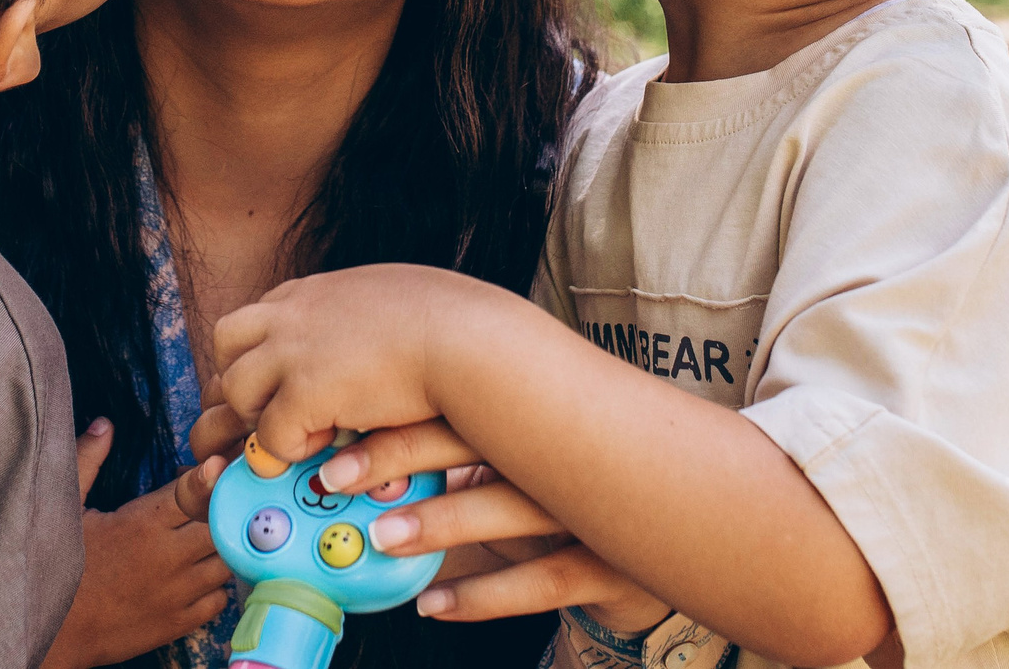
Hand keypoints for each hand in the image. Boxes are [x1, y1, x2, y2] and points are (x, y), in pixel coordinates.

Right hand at [43, 424, 229, 668]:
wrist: (52, 635)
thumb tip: (105, 425)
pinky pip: (220, 600)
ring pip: (229, 560)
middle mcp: (169, 557)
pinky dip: (217, 585)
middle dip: (222, 507)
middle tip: (209, 502)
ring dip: (225, 544)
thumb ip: (86, 461)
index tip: (213, 466)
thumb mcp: (64, 508)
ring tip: (209, 535)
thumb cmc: (54, 569)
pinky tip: (200, 574)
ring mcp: (178, 593)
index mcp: (143, 523)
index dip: (209, 475)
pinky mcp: (179, 623)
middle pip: (223, 522)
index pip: (197, 489)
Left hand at [214, 264, 494, 461]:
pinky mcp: (304, 393)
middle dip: (242, 377)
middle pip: (227, 341)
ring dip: (261, 415)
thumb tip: (376, 317)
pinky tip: (328, 446)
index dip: (266, 351)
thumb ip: (364, 309)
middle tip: (273, 408)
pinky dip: (291, 448)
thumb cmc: (452, 320)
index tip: (287, 377)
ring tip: (302, 431)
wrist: (467, 339)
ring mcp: (293, 350)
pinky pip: (271, 433)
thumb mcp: (394, 295)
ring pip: (236, 388)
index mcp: (316, 290)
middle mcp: (294, 313)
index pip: (259, 315)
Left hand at [321, 420, 664, 628]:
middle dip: (404, 456)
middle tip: (339, 480)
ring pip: (515, 507)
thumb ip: (453, 469)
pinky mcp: (616, 563)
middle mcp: (568, 451)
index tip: (337, 443)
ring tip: (382, 538)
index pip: (460, 401)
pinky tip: (433, 607)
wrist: (671, 541)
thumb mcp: (512, 474)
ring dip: (442, 523)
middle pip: (482, 440)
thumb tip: (357, 480)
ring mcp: (597, 507)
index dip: (397, 420)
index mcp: (536, 418)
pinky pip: (547, 580)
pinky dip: (485, 595)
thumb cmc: (564, 504)